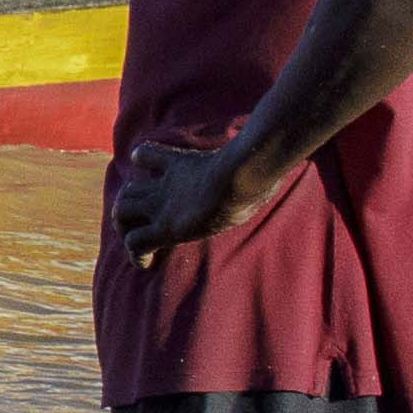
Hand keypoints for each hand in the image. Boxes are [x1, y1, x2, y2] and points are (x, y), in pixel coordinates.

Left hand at [108, 134, 274, 268]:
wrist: (240, 174)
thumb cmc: (252, 164)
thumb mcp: (251, 154)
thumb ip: (258, 152)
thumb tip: (290, 149)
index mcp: (181, 164)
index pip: (147, 154)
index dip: (142, 159)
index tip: (141, 162)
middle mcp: (164, 185)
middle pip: (128, 190)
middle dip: (126, 206)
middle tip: (137, 222)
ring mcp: (162, 205)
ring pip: (122, 213)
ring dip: (125, 229)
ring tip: (137, 244)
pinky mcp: (166, 228)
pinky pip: (135, 243)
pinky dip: (135, 255)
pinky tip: (145, 264)